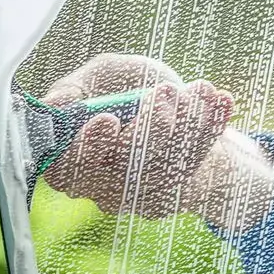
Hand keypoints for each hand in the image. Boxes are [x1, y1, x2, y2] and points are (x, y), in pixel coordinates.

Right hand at [40, 54, 273, 230]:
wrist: (172, 104)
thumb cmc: (125, 88)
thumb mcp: (100, 77)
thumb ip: (76, 89)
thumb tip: (53, 105)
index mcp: (69, 158)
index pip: (69, 167)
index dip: (88, 146)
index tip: (109, 118)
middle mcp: (97, 186)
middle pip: (123, 172)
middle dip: (152, 129)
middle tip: (166, 92)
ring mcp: (135, 196)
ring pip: (163, 170)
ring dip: (186, 124)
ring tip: (199, 89)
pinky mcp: (170, 196)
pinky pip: (192, 167)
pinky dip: (210, 130)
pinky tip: (220, 101)